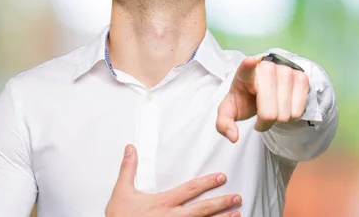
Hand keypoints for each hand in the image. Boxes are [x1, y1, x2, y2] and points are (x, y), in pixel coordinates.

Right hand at [106, 145, 241, 216]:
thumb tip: (131, 148)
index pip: (190, 190)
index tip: (221, 177)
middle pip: (202, 209)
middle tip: (237, 197)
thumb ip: (128, 169)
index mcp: (162, 203)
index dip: (207, 182)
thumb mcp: (121, 193)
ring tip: (237, 214)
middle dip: (222, 202)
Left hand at [216, 56, 309, 142]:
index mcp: (244, 73)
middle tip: (261, 115)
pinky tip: (285, 106)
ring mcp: (286, 71)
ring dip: (279, 119)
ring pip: (286, 114)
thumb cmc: (245, 98)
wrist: (262, 89)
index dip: (248, 65)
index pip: (246, 68)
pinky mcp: (301, 77)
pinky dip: (292, 115)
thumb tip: (233, 137)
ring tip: (272, 109)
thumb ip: (224, 123)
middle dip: (265, 121)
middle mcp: (267, 68)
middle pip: (269, 113)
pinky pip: (299, 110)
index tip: (250, 61)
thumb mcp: (230, 110)